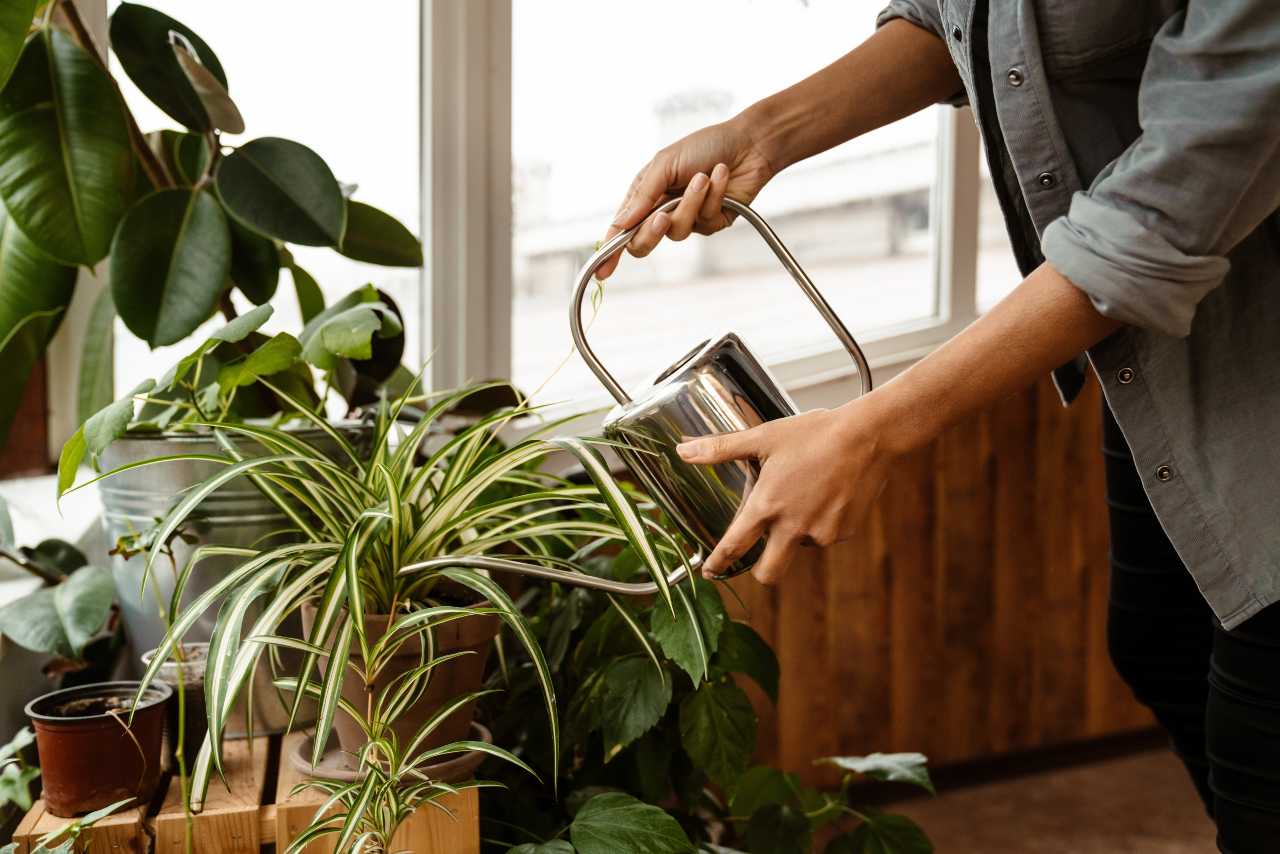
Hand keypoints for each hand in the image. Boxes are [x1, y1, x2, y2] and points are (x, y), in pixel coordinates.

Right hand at [597, 118, 775, 278]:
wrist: (747, 143)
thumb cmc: (704, 146)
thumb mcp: (665, 163)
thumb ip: (643, 195)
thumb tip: (621, 224)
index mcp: (645, 195)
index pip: (622, 229)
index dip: (610, 251)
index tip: (601, 271)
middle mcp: (663, 210)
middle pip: (643, 242)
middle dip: (652, 232)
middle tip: (661, 217)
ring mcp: (688, 219)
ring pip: (678, 232)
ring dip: (691, 202)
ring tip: (704, 177)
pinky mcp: (713, 223)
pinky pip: (705, 223)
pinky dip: (713, 197)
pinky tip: (721, 176)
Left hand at [676, 403, 895, 584]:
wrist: (868, 436)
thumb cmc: (813, 434)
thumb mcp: (763, 437)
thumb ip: (720, 449)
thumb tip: (683, 450)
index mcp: (767, 505)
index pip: (734, 546)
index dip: (718, 563)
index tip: (708, 573)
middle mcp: (793, 527)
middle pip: (770, 573)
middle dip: (760, 571)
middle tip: (757, 555)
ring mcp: (821, 533)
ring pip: (799, 547)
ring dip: (795, 533)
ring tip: (804, 494)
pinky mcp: (844, 532)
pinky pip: (824, 536)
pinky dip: (820, 523)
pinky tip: (826, 495)